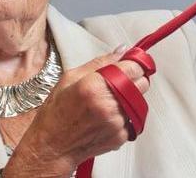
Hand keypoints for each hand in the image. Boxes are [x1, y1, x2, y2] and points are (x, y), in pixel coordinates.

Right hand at [4, 47, 150, 176]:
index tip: (131, 64)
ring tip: (108, 101)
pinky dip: (125, 115)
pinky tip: (106, 116)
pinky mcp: (122, 136)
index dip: (134, 64)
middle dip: (134, 80)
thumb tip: (122, 50)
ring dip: (129, 98)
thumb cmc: (57, 112)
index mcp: (95, 86)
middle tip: (119, 82)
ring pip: (140, 102)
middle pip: (142, 84)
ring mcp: (117, 122)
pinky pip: (134, 118)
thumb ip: (100, 62)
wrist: (53, 145)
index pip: (134, 68)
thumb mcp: (71, 77)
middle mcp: (109, 104)